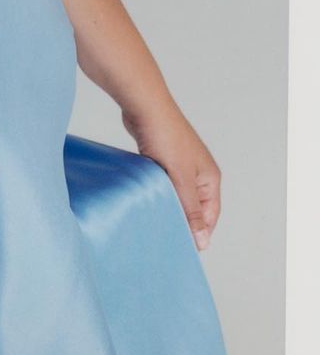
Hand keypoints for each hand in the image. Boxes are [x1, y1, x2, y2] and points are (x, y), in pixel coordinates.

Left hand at [120, 101, 220, 251]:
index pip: (210, 215)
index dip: (199, 232)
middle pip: (194, 206)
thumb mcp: (181, 178)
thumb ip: (191, 210)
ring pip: (176, 194)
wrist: (144, 106)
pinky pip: (163, 182)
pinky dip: (157, 190)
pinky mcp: (162, 157)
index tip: (183, 247)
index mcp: (210, 177)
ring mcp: (180, 164)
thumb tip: (201, 240)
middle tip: (166, 235)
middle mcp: (198, 171)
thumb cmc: (166, 136)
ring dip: (167, 204)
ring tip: (155, 218)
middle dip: (182, 219)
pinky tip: (146, 198)